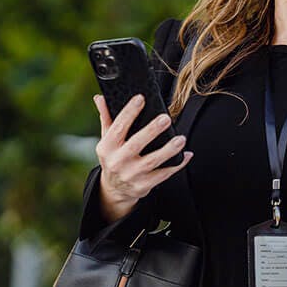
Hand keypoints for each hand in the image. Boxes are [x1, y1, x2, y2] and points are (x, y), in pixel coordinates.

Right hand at [94, 93, 192, 221]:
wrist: (114, 189)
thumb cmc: (114, 157)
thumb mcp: (107, 139)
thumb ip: (107, 118)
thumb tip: (100, 97)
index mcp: (107, 147)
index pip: (117, 127)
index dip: (129, 112)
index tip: (141, 98)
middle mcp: (117, 162)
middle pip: (136, 144)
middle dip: (151, 131)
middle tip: (165, 118)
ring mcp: (131, 175)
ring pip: (152, 161)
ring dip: (168, 150)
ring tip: (181, 139)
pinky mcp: (144, 185)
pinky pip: (163, 174)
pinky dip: (177, 165)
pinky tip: (186, 155)